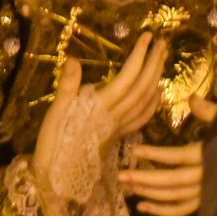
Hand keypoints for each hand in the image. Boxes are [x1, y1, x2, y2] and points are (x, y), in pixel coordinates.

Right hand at [34, 33, 168, 186]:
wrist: (58, 179)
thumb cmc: (53, 143)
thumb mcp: (55, 113)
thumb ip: (67, 86)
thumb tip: (74, 59)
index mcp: (101, 106)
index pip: (127, 76)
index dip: (139, 56)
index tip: (147, 36)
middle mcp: (116, 115)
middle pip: (143, 86)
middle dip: (154, 62)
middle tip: (163, 42)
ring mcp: (120, 127)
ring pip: (146, 100)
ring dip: (157, 77)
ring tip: (162, 58)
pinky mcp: (120, 136)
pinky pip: (143, 117)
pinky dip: (153, 102)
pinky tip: (158, 91)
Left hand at [118, 95, 216, 215]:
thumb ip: (209, 111)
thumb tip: (192, 98)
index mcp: (212, 154)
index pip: (179, 156)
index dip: (156, 154)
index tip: (134, 150)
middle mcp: (208, 177)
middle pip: (172, 181)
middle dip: (145, 179)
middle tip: (122, 176)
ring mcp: (207, 193)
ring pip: (175, 198)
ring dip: (150, 194)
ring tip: (128, 188)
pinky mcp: (206, 202)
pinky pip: (182, 210)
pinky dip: (163, 211)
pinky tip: (143, 207)